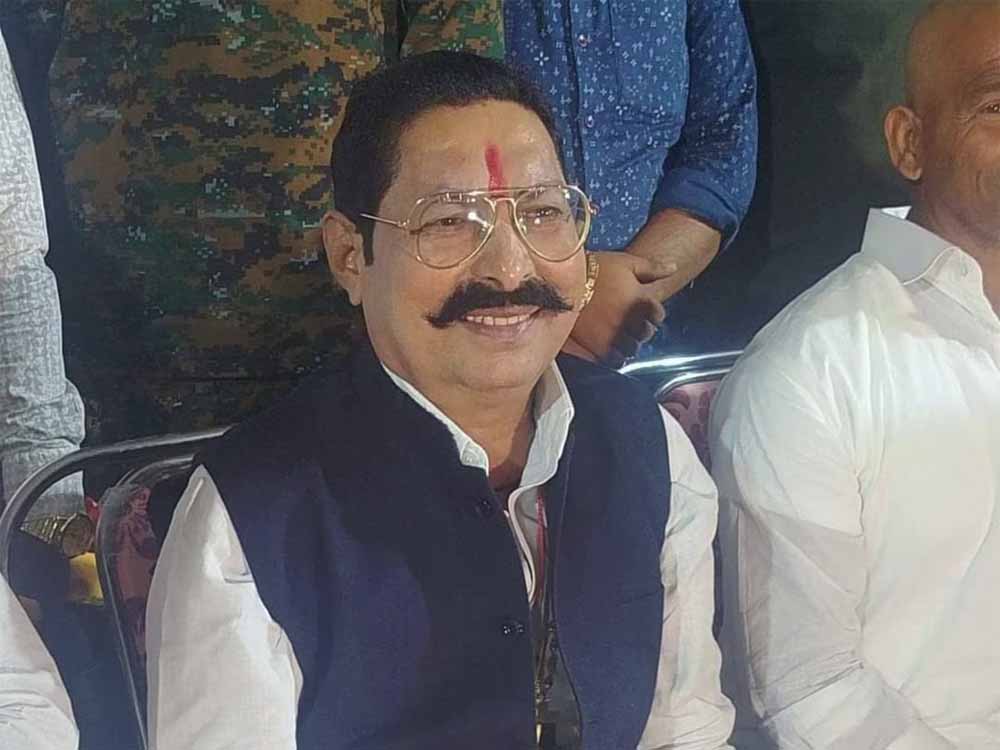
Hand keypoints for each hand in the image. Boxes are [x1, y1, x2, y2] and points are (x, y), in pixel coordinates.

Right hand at [564, 251, 676, 366]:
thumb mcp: (626, 262)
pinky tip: (610, 345)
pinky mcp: (598, 345)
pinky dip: (616, 355)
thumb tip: (674, 267)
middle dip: (642, 328)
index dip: (652, 312)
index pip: (658, 315)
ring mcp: (614, 334)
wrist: (563, 281)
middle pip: (646, 333)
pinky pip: (616, 359)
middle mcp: (629, 319)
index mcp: (639, 299)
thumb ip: (653, 268)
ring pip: (633, 349)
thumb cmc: (596, 269)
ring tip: (620, 334)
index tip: (643, 309)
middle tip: (631, 322)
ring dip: (630, 343)